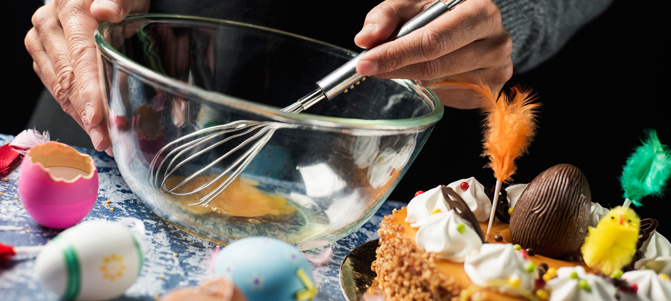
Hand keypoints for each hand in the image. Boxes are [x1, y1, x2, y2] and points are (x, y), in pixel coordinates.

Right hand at [25, 0, 149, 152]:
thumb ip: (118, 0)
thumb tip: (104, 9)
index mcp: (72, 10)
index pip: (81, 56)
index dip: (89, 90)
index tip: (97, 117)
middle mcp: (50, 24)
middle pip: (67, 78)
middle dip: (87, 114)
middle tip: (107, 139)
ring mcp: (43, 39)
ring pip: (58, 86)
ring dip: (80, 116)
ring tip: (103, 138)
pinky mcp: (42, 52)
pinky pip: (55, 86)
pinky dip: (73, 107)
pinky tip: (91, 123)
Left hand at [354, 0, 512, 108]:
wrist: (476, 23)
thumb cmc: (443, 11)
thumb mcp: (414, 3)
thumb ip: (387, 16)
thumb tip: (366, 39)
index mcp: (480, 11)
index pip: (432, 40)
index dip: (395, 53)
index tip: (366, 63)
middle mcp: (496, 41)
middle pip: (434, 67)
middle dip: (396, 68)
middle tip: (370, 67)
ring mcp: (498, 69)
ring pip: (438, 83)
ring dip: (413, 76)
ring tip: (410, 59)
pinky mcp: (493, 91)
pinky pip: (449, 97)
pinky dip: (432, 86)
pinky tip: (433, 70)